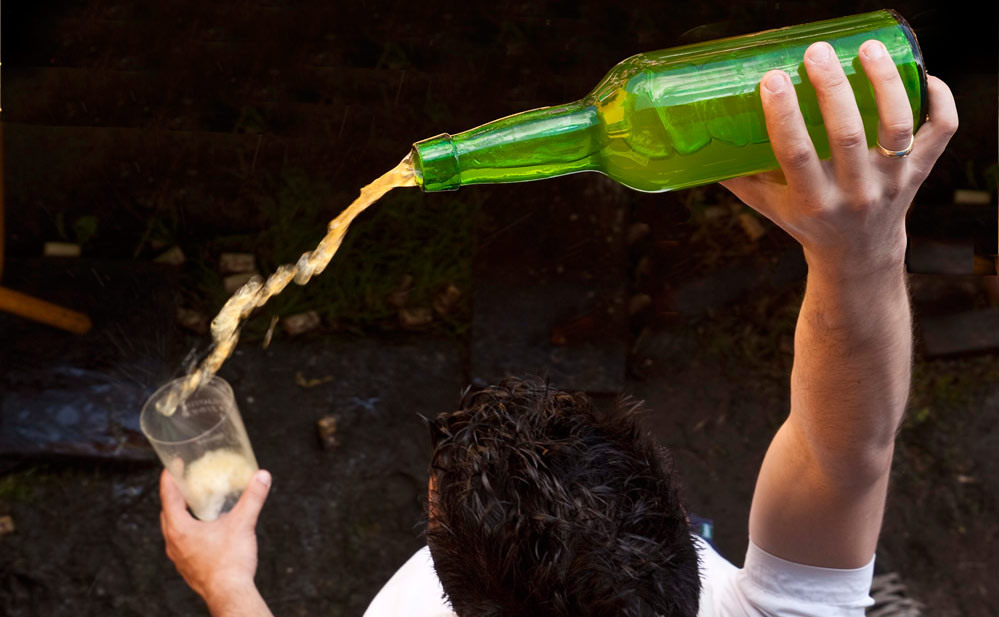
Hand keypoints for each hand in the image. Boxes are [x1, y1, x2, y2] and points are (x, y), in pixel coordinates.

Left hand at [160, 468, 271, 604]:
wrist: (230, 595)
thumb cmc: (231, 562)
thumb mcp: (243, 524)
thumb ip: (252, 498)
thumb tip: (263, 476)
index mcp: (179, 529)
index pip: (167, 496)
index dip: (170, 478)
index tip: (173, 465)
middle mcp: (173, 543)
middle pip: (168, 512)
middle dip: (175, 495)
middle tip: (186, 482)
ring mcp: (178, 557)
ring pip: (174, 529)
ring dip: (181, 514)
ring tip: (196, 505)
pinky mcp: (187, 567)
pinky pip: (182, 542)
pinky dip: (188, 530)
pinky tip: (205, 530)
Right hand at [722, 40, 957, 279]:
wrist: (857, 256)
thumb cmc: (805, 222)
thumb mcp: (769, 206)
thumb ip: (738, 175)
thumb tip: (701, 139)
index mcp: (812, 203)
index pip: (796, 155)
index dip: (784, 115)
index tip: (772, 78)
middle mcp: (854, 194)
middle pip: (847, 135)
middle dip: (832, 89)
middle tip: (816, 52)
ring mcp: (891, 182)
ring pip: (896, 127)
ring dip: (885, 84)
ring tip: (868, 49)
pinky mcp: (920, 171)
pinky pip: (941, 132)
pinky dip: (940, 100)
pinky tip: (923, 74)